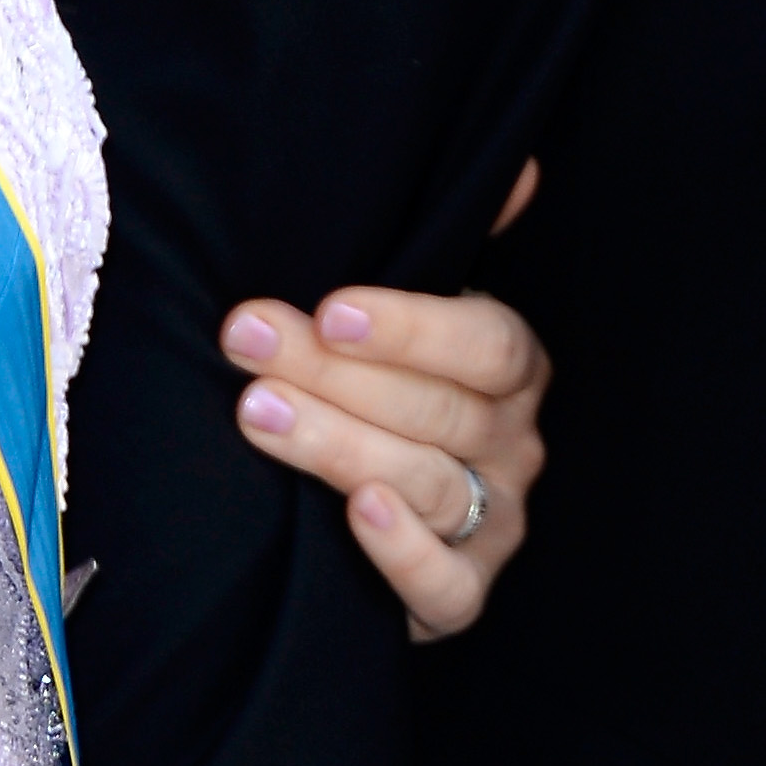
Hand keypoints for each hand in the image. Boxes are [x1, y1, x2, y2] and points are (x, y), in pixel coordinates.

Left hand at [222, 165, 547, 637]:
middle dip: (335, 372)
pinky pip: (444, 585)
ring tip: (259, 412)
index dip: (413, 326)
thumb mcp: (407, 310)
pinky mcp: (461, 596)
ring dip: (340, 444)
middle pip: (437, 409)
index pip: (486, 343)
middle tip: (248, 341)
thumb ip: (450, 241)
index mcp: (508, 370)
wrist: (359, 516)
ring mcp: (493, 522)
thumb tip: (517, 169)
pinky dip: (402, 551)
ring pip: (428, 484)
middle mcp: (513, 445)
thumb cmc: (379, 384)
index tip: (330, 306)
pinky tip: (353, 511)